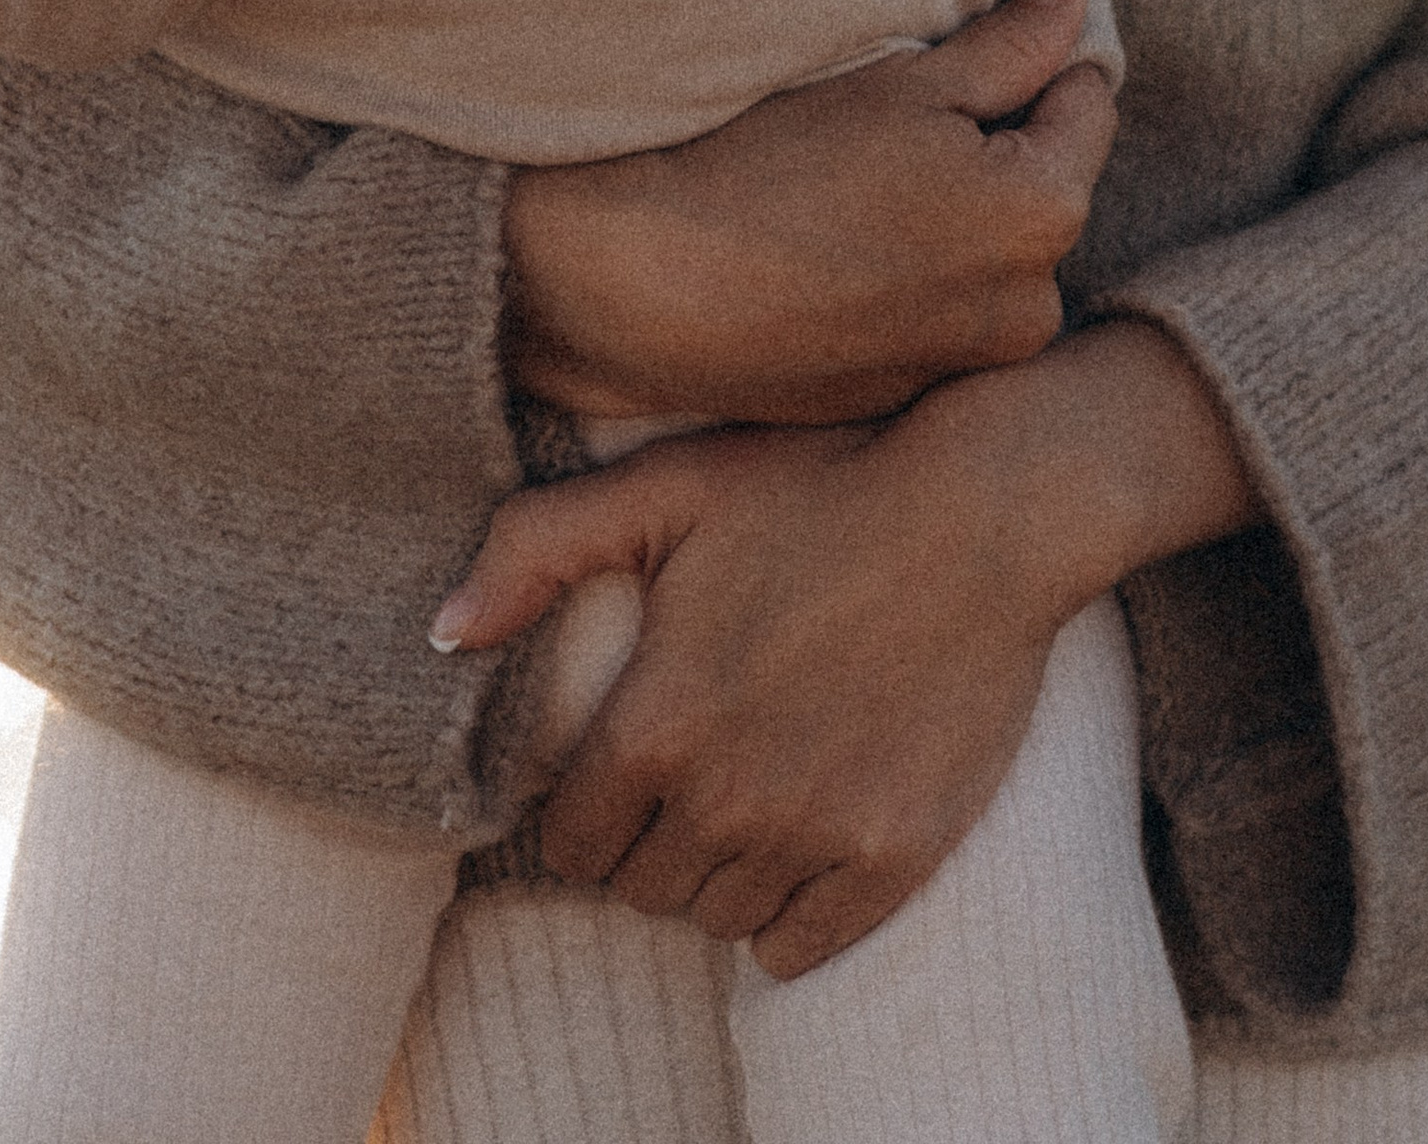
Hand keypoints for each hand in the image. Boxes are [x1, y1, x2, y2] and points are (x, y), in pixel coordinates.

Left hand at [433, 320, 1254, 972]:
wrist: (983, 510)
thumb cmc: (815, 481)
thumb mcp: (665, 486)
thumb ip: (536, 550)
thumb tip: (444, 634)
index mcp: (657, 723)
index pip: (571, 841)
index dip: (580, 810)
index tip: (609, 775)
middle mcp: (726, 799)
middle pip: (641, 890)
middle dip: (644, 844)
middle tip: (677, 782)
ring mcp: (815, 836)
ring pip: (717, 920)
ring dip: (714, 876)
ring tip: (739, 802)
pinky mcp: (894, 857)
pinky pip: (802, 947)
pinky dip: (786, 918)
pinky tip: (796, 846)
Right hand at [502, 0, 1115, 423]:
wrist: (651, 287)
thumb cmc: (777, 164)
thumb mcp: (906, 83)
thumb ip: (1014, 41)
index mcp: (1045, 213)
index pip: (1086, 102)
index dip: (1028, 62)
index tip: (958, 55)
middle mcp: (1030, 308)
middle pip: (1043, 186)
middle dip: (995, 147)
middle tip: (893, 123)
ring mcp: (967, 364)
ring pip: (994, 254)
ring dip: (957, 217)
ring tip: (857, 190)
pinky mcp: (908, 398)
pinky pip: (940, 313)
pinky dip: (910, 276)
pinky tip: (835, 250)